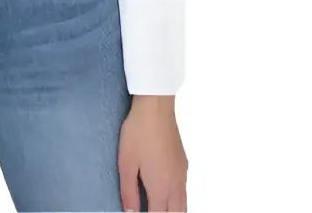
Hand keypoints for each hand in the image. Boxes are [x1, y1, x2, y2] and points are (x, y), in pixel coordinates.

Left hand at [118, 96, 187, 211]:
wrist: (156, 108)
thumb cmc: (138, 132)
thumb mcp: (126, 162)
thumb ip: (128, 191)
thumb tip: (130, 212)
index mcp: (161, 188)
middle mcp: (176, 185)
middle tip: (149, 208)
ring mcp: (183, 174)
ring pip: (183, 204)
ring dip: (172, 210)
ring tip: (157, 205)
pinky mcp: (184, 164)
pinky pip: (184, 191)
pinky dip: (177, 200)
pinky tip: (165, 191)